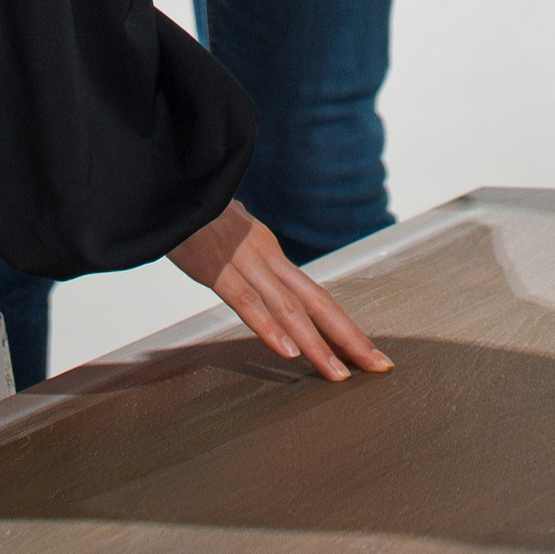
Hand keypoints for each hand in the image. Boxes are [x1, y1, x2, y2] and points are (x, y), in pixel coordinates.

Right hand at [167, 202, 391, 381]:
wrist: (175, 179)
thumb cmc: (196, 209)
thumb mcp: (230, 232)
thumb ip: (246, 252)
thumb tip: (254, 262)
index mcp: (270, 253)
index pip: (315, 296)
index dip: (343, 326)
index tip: (367, 351)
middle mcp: (267, 257)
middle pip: (317, 302)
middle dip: (350, 337)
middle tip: (379, 366)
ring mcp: (244, 262)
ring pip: (288, 309)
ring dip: (316, 344)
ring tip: (339, 375)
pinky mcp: (216, 268)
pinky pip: (246, 301)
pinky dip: (269, 327)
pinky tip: (287, 351)